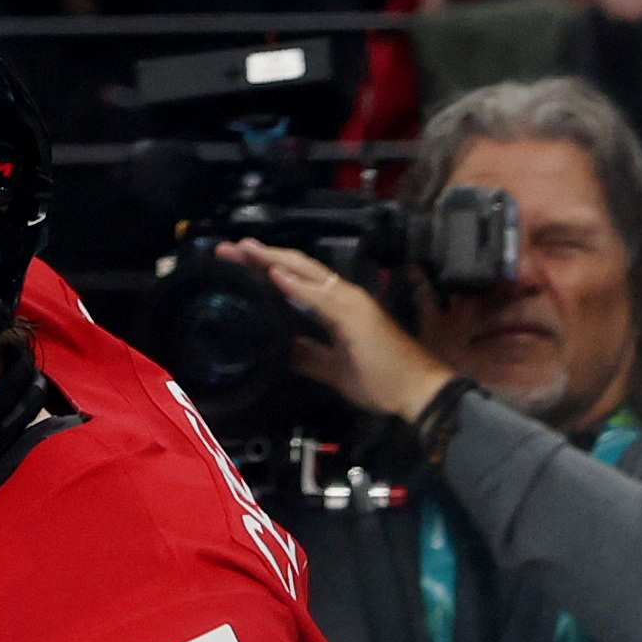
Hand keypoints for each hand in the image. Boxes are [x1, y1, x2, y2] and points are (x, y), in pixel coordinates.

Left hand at [211, 239, 455, 421]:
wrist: (416, 394)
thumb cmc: (381, 380)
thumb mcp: (331, 368)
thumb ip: (306, 355)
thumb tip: (280, 349)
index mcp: (337, 306)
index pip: (296, 279)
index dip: (266, 268)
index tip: (234, 263)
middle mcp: (344, 297)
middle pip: (297, 267)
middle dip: (261, 256)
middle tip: (226, 248)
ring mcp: (351, 303)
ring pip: (307, 273)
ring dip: (273, 260)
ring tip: (244, 250)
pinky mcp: (356, 316)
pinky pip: (321, 297)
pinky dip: (296, 286)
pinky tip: (273, 275)